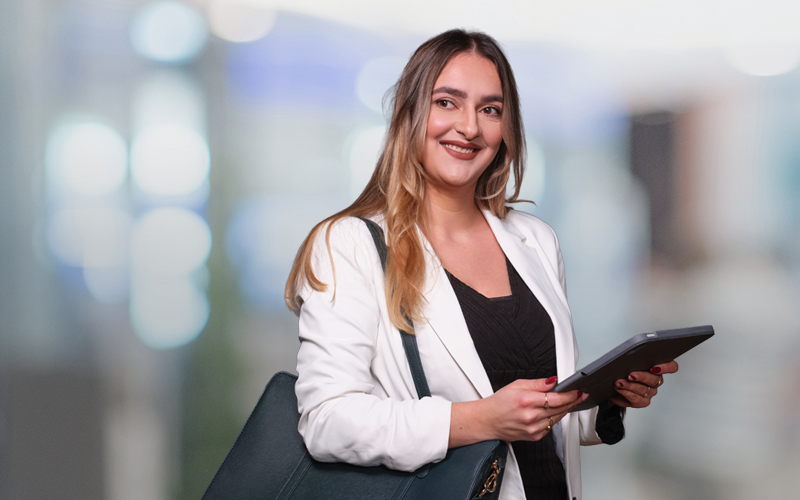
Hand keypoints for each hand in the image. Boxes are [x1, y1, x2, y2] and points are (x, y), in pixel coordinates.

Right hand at [450, 377, 589, 446]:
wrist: (487, 421)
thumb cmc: (499, 403)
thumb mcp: (516, 385)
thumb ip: (537, 383)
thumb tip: (553, 381)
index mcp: (526, 401)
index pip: (557, 398)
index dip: (571, 395)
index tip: (579, 391)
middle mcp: (530, 416)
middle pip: (560, 409)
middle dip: (573, 401)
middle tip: (581, 395)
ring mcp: (533, 429)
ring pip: (558, 418)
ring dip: (566, 410)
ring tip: (571, 401)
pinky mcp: (534, 436)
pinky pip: (551, 427)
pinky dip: (555, 418)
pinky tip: (555, 412)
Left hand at [609, 361, 678, 407]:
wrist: (613, 387)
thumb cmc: (623, 372)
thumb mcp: (629, 362)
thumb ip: (634, 359)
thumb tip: (629, 355)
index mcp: (657, 368)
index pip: (671, 367)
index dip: (667, 367)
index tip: (655, 367)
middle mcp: (656, 381)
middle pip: (654, 379)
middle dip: (642, 377)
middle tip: (630, 375)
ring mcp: (650, 392)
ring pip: (643, 389)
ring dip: (629, 385)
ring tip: (619, 382)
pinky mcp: (643, 402)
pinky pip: (637, 399)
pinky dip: (626, 393)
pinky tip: (620, 389)